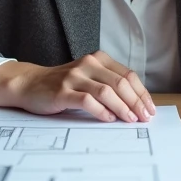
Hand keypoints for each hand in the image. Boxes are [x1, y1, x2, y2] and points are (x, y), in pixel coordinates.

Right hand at [0, 51, 156, 122]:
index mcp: (98, 59)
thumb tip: (135, 105)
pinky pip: (87, 101)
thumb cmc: (63, 84)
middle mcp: (88, 64)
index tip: (150, 109)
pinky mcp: (63, 91)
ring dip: (122, 108)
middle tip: (143, 118)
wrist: (30, 84)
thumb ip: (108, 85)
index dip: (142, 94)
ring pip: (106, 91)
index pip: (128, 76)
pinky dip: (101, 112)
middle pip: (120, 83)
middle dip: (136, 102)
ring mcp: (74, 77)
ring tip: (129, 120)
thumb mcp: (88, 78)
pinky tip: (108, 119)